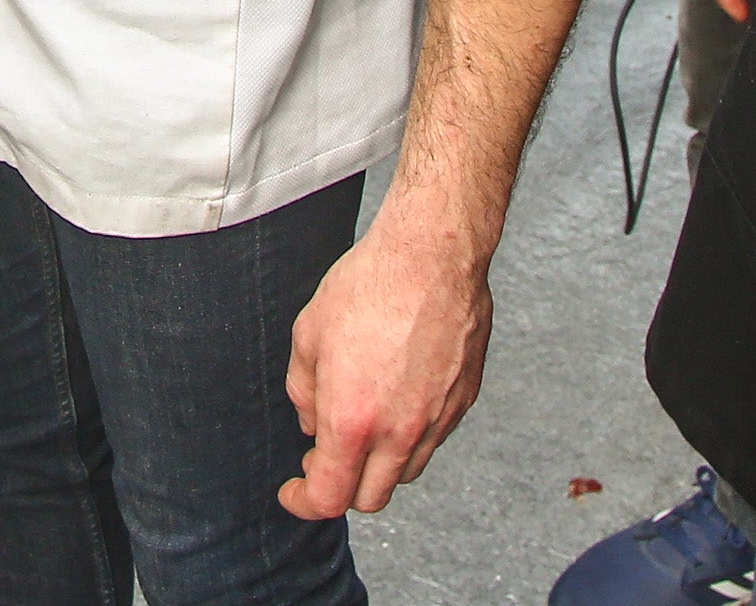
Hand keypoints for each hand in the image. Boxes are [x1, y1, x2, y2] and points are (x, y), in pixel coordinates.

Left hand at [278, 207, 491, 518]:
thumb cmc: (369, 285)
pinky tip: (394, 398)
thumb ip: (304, 391)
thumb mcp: (309, 334)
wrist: (432, 253)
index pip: (329, 497)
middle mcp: (400, 431)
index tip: (293, 490)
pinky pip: (431, 439)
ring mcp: (436, 419)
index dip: (303, 501)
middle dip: (341, 487)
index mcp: (353, 420)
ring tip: (361, 422)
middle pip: (370, 498)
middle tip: (323, 457)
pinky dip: (408, 436)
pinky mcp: (462, 401)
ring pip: (404, 472)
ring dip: (377, 464)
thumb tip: (312, 424)